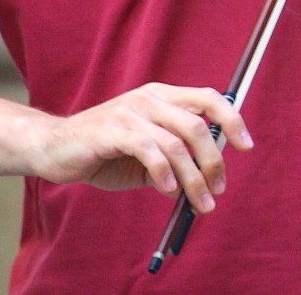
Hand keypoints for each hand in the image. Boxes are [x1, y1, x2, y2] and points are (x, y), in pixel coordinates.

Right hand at [31, 84, 251, 212]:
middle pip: (198, 125)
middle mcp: (150, 99)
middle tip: (218, 191)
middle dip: (214, 162)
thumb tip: (208, 180)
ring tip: (200, 204)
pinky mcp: (112, 130)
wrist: (55, 148)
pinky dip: (164, 173)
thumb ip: (176, 159)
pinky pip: (149, 150)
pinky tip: (168, 191)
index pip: (209, 98)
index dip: (232, 120)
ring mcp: (130, 112)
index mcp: (162, 97)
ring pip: (177, 143)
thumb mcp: (148, 154)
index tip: (246, 147)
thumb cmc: (105, 152)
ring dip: (194, 179)